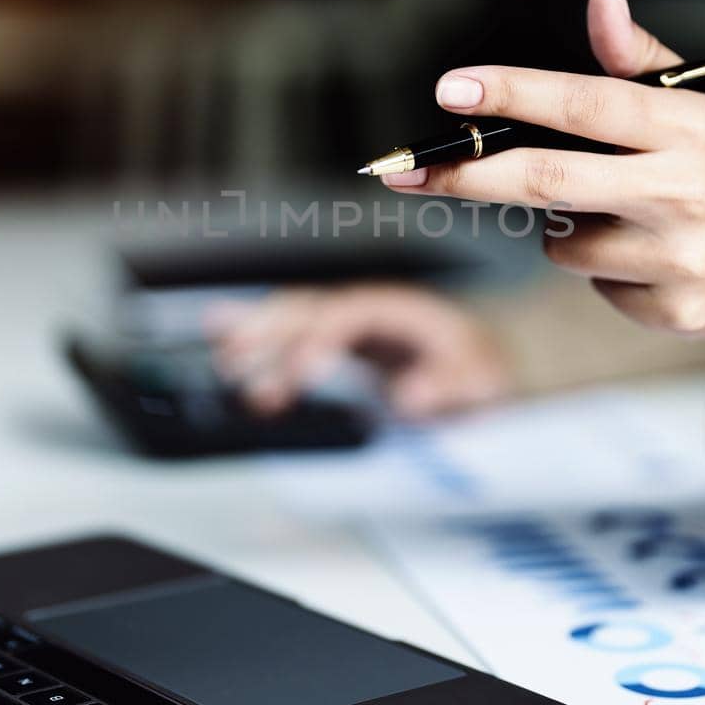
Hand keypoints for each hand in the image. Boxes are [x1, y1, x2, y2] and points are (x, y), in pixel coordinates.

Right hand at [207, 284, 511, 418]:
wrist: (488, 357)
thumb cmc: (483, 368)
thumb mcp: (482, 381)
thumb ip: (449, 386)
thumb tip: (410, 396)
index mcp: (399, 310)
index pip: (348, 316)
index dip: (320, 340)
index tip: (299, 374)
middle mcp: (366, 307)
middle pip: (309, 308)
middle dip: (271, 333)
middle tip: (238, 365)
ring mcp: (346, 321)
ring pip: (290, 316)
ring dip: (254, 333)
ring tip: (223, 359)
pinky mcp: (334, 339)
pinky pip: (288, 329)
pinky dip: (253, 327)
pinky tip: (217, 328)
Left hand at [381, 0, 704, 338]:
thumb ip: (641, 60)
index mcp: (690, 127)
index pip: (585, 103)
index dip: (512, 94)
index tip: (449, 89)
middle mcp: (683, 192)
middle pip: (546, 183)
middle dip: (465, 175)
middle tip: (402, 172)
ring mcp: (677, 259)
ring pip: (560, 242)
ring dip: (558, 223)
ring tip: (619, 209)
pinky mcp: (672, 311)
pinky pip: (595, 284)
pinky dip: (601, 266)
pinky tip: (651, 253)